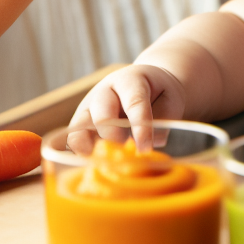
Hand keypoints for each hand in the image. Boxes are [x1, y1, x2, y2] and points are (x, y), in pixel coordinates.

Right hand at [68, 63, 186, 153]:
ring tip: (104, 162)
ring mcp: (89, 107)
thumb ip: (163, 118)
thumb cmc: (159, 92)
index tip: (145, 148)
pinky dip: (80, 153)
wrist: (146, 82)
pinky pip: (73, 139)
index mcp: (129, 80)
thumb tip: (145, 146)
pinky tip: (92, 164)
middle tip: (125, 151)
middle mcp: (104, 91)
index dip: (140, 126)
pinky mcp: (80, 124)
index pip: (134, 102)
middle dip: (113, 136)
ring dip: (90, 147)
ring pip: (80, 128)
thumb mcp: (170, 98)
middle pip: (102, 115)